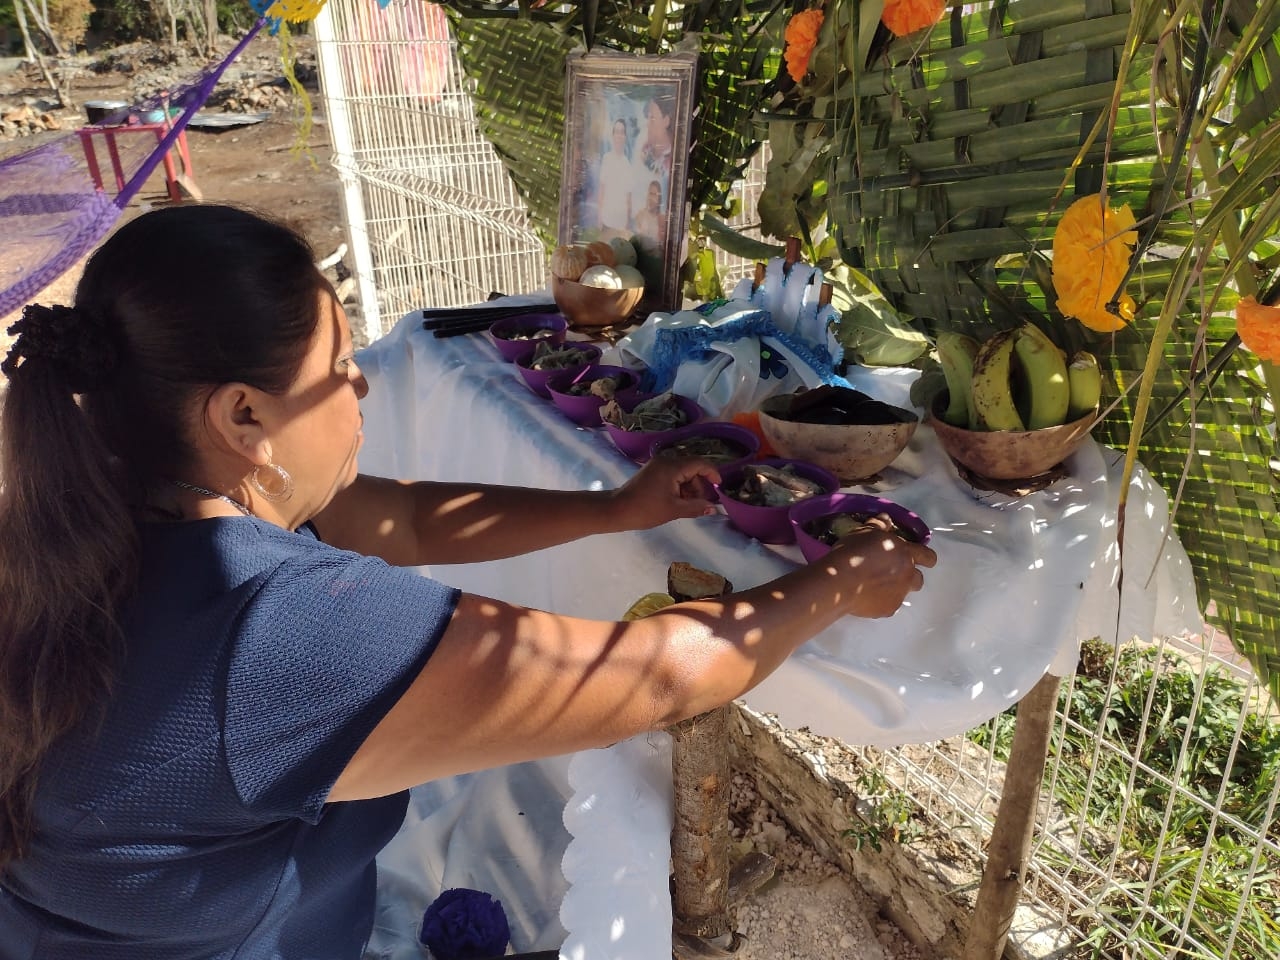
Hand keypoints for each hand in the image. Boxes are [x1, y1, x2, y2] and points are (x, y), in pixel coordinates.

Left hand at [611, 455, 720, 529]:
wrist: (616, 510)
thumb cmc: (645, 510)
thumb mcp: (673, 510)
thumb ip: (696, 507)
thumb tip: (714, 508)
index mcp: (672, 466)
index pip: (699, 463)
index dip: (712, 473)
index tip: (719, 487)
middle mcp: (665, 461)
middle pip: (692, 468)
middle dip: (699, 485)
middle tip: (701, 503)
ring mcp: (658, 465)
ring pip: (683, 472)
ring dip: (689, 487)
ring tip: (688, 506)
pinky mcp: (652, 472)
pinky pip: (673, 475)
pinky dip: (679, 487)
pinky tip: (678, 501)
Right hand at [821, 515, 936, 618]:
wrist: (841, 581)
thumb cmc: (853, 551)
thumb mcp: (864, 531)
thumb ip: (878, 525)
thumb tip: (887, 518)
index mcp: (905, 553)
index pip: (927, 556)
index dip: (926, 557)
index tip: (920, 559)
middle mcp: (907, 574)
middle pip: (919, 578)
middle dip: (910, 576)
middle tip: (893, 573)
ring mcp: (899, 594)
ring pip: (904, 593)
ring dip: (896, 589)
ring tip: (877, 586)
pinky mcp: (888, 610)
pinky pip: (889, 605)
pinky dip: (881, 601)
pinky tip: (866, 597)